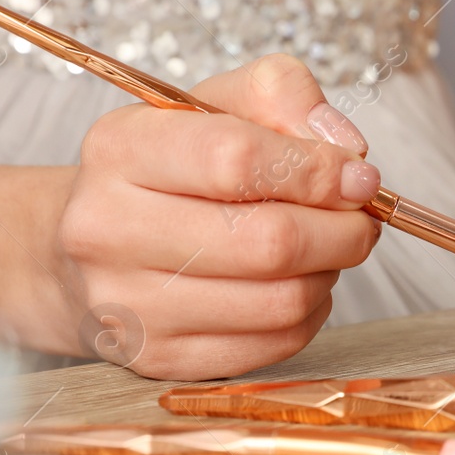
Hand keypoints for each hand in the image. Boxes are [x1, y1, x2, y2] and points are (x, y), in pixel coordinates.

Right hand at [57, 55, 380, 378]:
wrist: (94, 243)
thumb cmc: (174, 167)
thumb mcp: (218, 102)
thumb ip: (284, 96)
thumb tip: (346, 150)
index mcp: (120, 148)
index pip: (236, 159)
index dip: (318, 170)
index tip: (359, 176)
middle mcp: (107, 229)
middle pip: (268, 242)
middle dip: (342, 231)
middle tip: (360, 220)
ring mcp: (129, 304)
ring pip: (281, 301)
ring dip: (329, 272)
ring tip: (325, 248)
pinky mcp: (158, 358)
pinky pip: (275, 344)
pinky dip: (310, 312)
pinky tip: (297, 283)